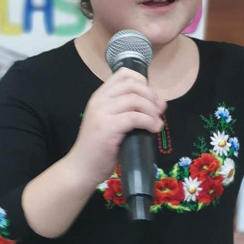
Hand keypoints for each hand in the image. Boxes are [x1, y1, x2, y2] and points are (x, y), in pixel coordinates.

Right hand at [68, 67, 166, 186]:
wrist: (81, 168)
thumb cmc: (99, 149)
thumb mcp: (115, 124)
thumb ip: (133, 111)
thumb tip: (161, 102)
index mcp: (100, 96)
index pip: (124, 74)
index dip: (142, 82)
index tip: (150, 97)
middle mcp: (99, 100)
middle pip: (133, 85)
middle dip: (150, 96)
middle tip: (157, 111)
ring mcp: (102, 113)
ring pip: (135, 100)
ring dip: (152, 110)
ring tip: (156, 123)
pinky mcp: (108, 127)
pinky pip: (135, 117)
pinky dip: (149, 121)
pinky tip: (153, 129)